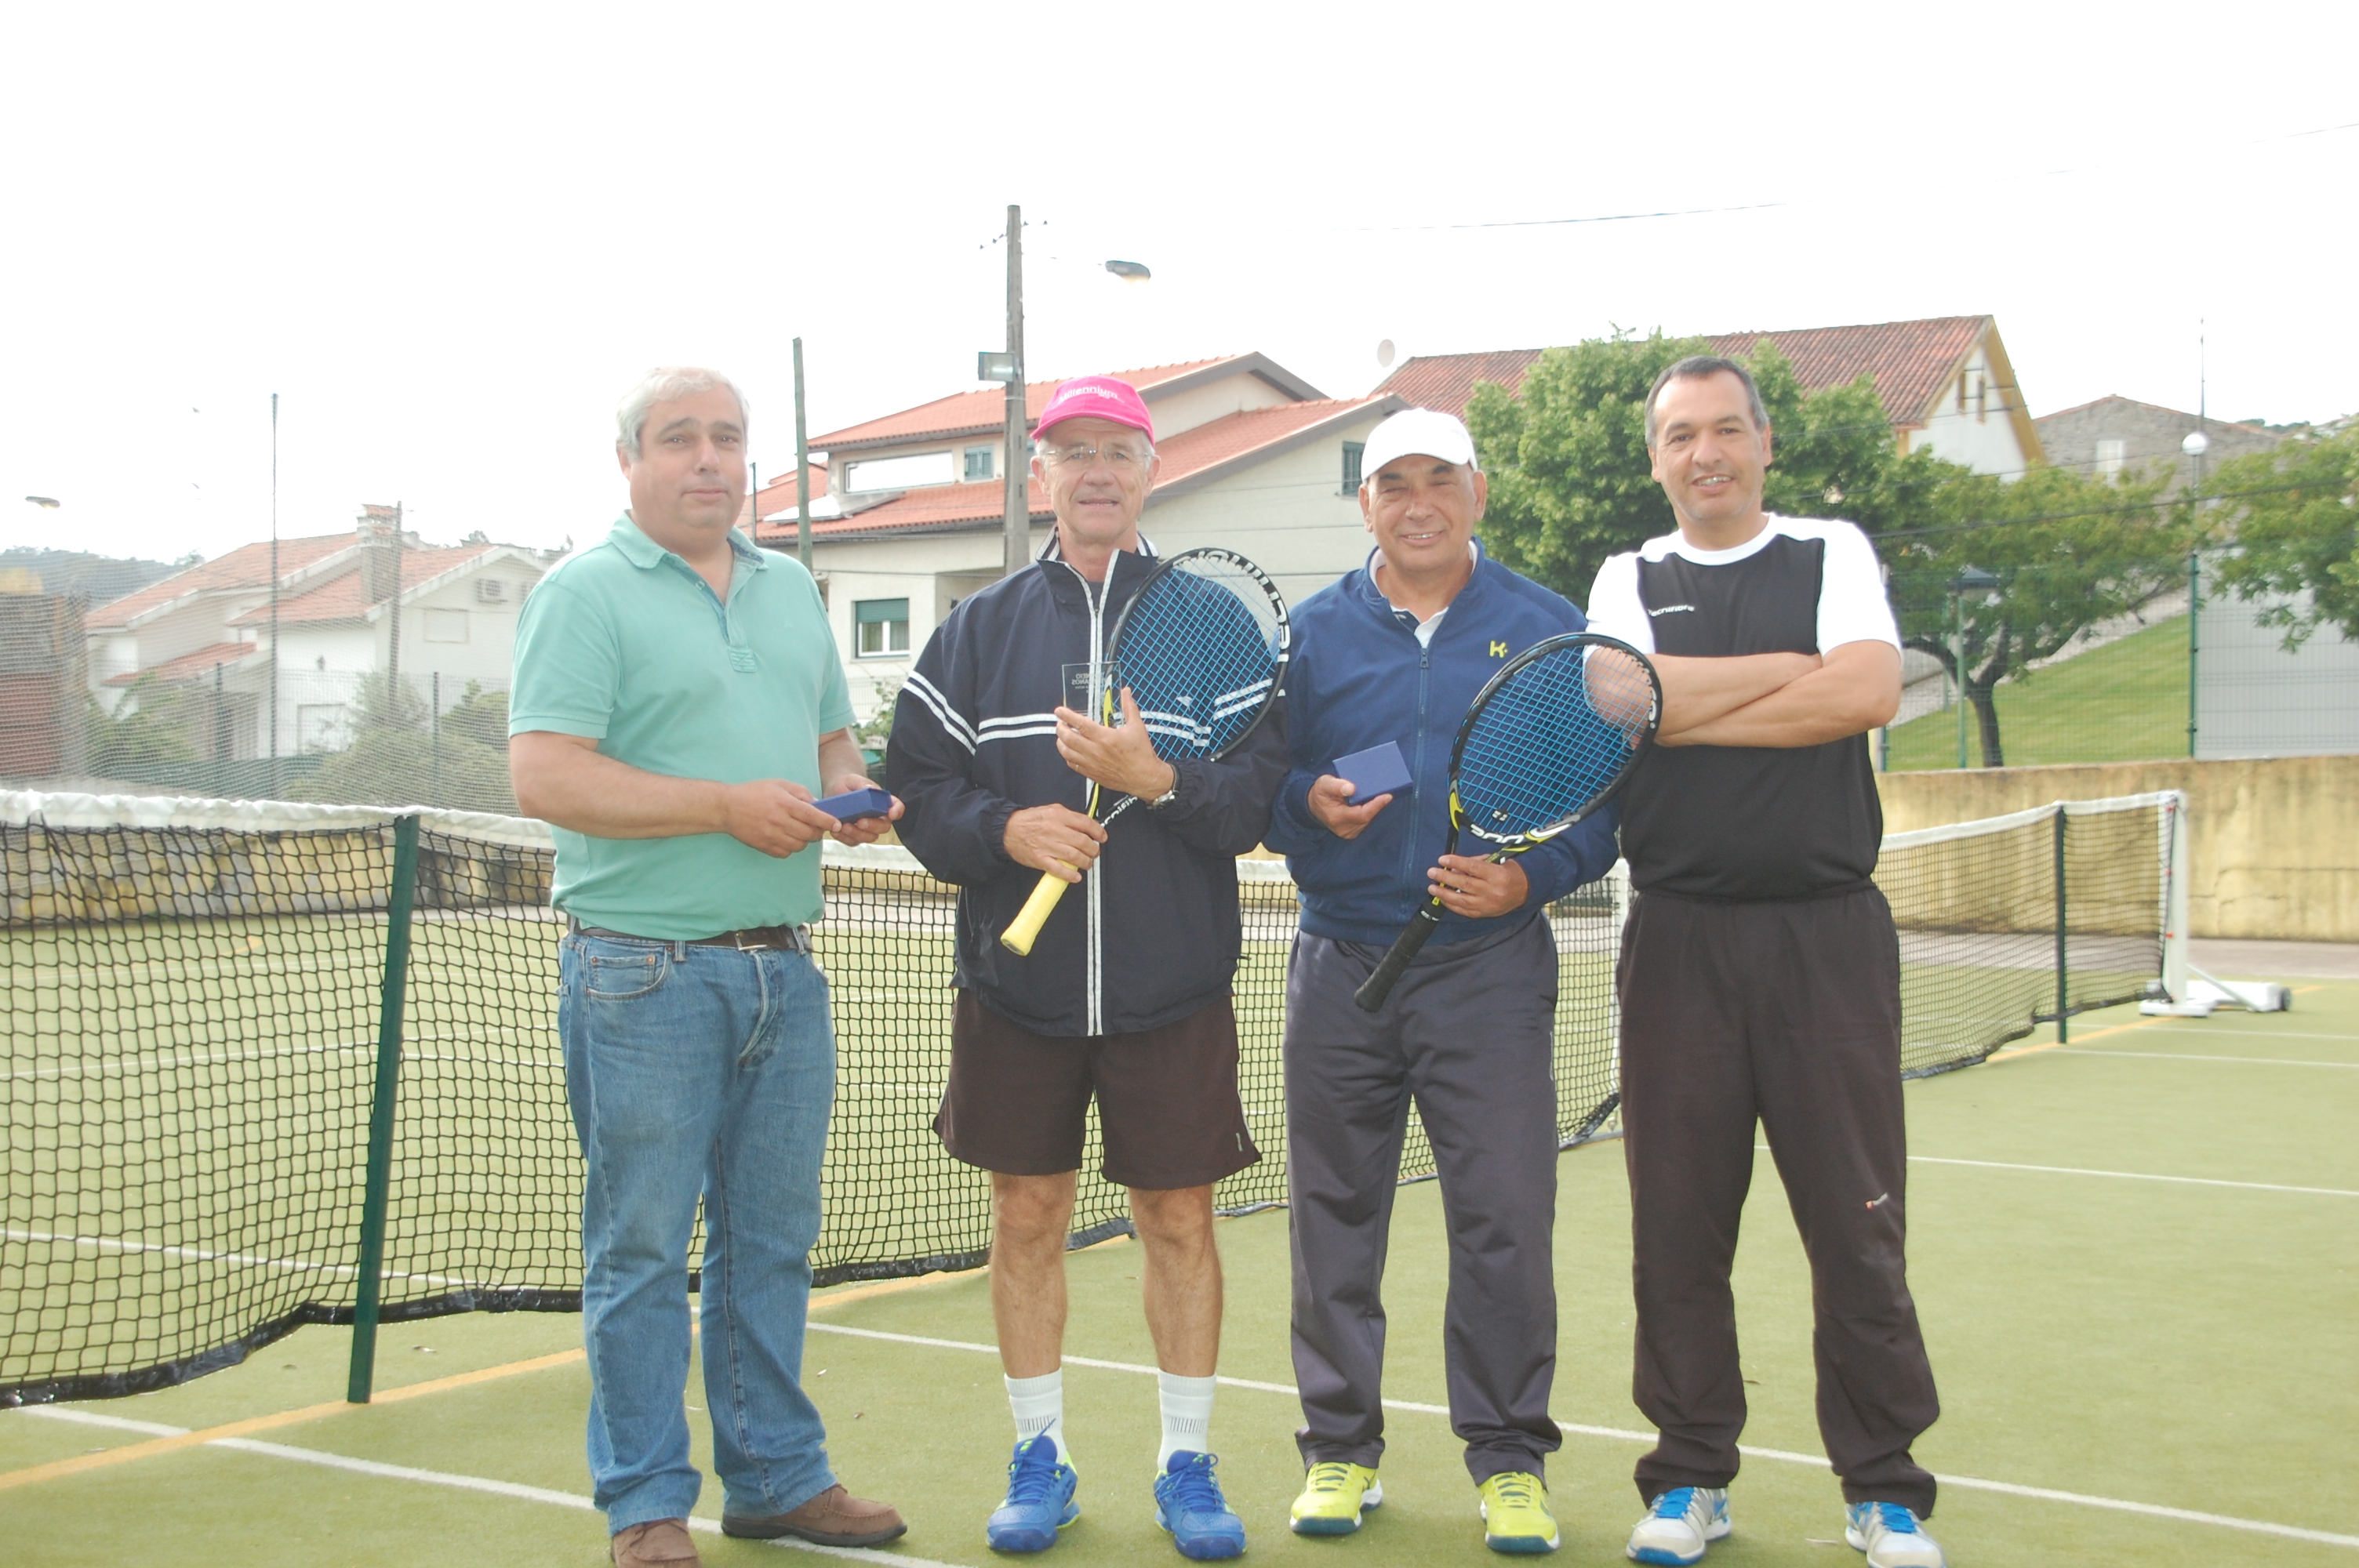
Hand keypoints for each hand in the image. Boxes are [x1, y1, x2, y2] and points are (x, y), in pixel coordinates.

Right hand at [719, 779, 836, 857]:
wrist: (727, 807)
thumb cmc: (754, 793)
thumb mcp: (778, 784)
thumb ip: (800, 792)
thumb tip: (817, 804)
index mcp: (784, 804)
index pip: (812, 816)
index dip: (827, 821)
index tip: (837, 824)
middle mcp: (779, 821)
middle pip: (809, 834)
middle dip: (817, 831)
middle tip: (816, 826)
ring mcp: (771, 836)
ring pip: (799, 846)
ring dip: (804, 840)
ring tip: (799, 831)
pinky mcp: (764, 846)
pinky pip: (786, 853)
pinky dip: (790, 848)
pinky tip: (786, 838)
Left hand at [818, 772, 903, 846]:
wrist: (834, 792)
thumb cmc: (848, 785)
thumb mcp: (854, 780)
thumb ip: (863, 784)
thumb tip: (869, 789)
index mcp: (883, 803)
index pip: (897, 807)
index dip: (897, 811)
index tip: (892, 813)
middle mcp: (878, 818)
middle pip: (884, 827)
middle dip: (872, 826)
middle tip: (860, 822)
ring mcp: (867, 829)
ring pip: (869, 837)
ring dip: (857, 834)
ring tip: (844, 826)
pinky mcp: (854, 836)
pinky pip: (853, 841)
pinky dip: (844, 838)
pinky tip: (836, 831)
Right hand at [1004, 804, 1107, 883]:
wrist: (1008, 830)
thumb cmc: (1029, 821)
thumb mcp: (1051, 810)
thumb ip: (1068, 817)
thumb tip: (1086, 825)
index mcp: (1058, 815)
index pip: (1085, 823)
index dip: (1098, 832)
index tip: (1102, 838)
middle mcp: (1054, 830)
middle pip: (1083, 842)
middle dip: (1093, 850)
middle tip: (1094, 853)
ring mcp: (1047, 845)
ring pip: (1074, 856)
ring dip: (1085, 862)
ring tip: (1087, 864)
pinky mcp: (1040, 859)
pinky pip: (1058, 869)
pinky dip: (1070, 875)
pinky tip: (1076, 876)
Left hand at [1054, 687, 1175, 801]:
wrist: (1145, 778)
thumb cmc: (1141, 754)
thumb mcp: (1137, 727)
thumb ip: (1129, 707)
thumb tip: (1126, 692)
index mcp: (1105, 738)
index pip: (1080, 724)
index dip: (1067, 716)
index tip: (1059, 711)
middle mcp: (1096, 751)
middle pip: (1069, 738)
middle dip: (1060, 728)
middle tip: (1059, 723)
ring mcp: (1092, 764)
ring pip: (1067, 753)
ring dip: (1061, 743)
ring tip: (1062, 736)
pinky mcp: (1092, 774)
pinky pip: (1072, 765)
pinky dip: (1067, 756)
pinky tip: (1069, 751)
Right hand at [1305, 775, 1390, 839]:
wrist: (1312, 806)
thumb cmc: (1320, 793)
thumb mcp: (1324, 784)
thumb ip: (1337, 786)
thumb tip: (1351, 788)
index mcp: (1336, 817)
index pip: (1362, 814)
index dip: (1376, 805)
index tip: (1387, 796)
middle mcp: (1344, 829)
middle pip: (1367, 817)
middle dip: (1376, 804)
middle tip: (1384, 789)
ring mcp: (1348, 833)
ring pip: (1367, 820)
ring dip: (1373, 807)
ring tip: (1376, 793)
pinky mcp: (1351, 833)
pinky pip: (1365, 821)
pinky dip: (1368, 811)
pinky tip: (1369, 801)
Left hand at [1427, 853, 1528, 918]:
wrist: (1525, 891)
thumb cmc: (1509, 871)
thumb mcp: (1496, 861)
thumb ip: (1475, 862)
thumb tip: (1453, 867)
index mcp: (1498, 875)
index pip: (1473, 868)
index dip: (1456, 863)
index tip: (1442, 859)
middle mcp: (1493, 891)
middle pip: (1464, 884)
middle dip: (1445, 878)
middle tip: (1432, 872)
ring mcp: (1488, 905)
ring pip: (1462, 900)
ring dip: (1444, 894)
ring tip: (1432, 888)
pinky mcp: (1484, 914)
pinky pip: (1464, 911)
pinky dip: (1452, 905)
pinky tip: (1443, 899)